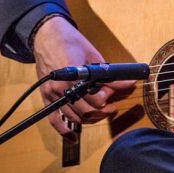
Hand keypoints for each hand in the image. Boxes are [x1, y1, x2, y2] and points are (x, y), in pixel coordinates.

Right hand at [33, 15, 135, 134]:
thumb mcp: (94, 56)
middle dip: (103, 110)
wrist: (47, 35)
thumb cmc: (72, 42)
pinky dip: (64, 131)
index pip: (96, 98)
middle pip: (86, 111)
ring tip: (100, 111)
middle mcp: (61, 87)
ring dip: (90, 118)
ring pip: (74, 118)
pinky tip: (74, 137)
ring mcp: (52, 94)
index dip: (108, 97)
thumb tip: (128, 84)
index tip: (112, 91)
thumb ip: (109, 74)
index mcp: (74, 75)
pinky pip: (54, 120)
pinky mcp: (46, 97)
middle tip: (111, 105)